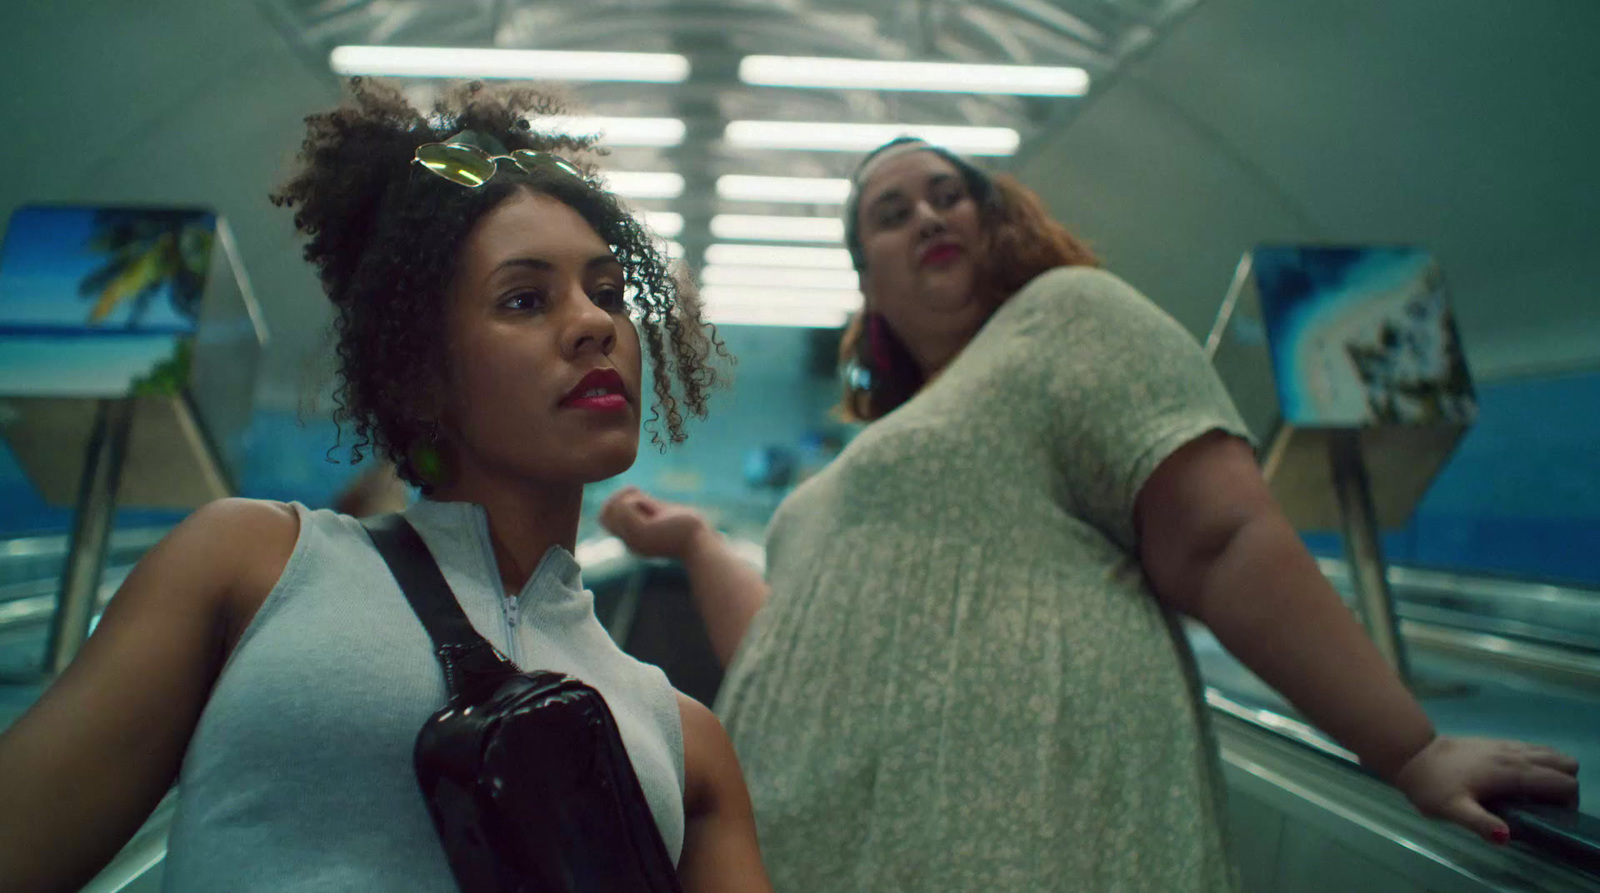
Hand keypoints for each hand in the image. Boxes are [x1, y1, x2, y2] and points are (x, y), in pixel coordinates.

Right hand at [599, 486, 712, 560]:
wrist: (702, 542)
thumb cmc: (687, 525)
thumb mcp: (659, 512)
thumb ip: (643, 505)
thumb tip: (628, 491)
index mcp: (632, 538)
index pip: (606, 516)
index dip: (617, 501)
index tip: (639, 498)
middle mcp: (628, 541)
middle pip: (604, 512)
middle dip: (621, 498)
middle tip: (645, 500)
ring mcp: (632, 539)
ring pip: (613, 507)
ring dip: (631, 497)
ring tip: (651, 505)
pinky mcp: (640, 533)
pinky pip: (624, 506)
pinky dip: (638, 500)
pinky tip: (655, 508)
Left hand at [1393, 735, 1579, 843]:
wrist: (1412, 755)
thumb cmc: (1431, 786)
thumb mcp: (1452, 810)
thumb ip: (1479, 823)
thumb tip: (1506, 836)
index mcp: (1510, 772)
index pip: (1562, 782)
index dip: (1567, 800)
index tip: (1550, 816)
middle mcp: (1515, 755)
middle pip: (1564, 763)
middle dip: (1566, 786)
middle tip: (1544, 807)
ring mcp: (1507, 746)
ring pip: (1551, 753)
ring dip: (1554, 772)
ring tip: (1532, 796)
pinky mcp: (1498, 742)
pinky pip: (1534, 749)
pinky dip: (1541, 763)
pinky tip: (1521, 780)